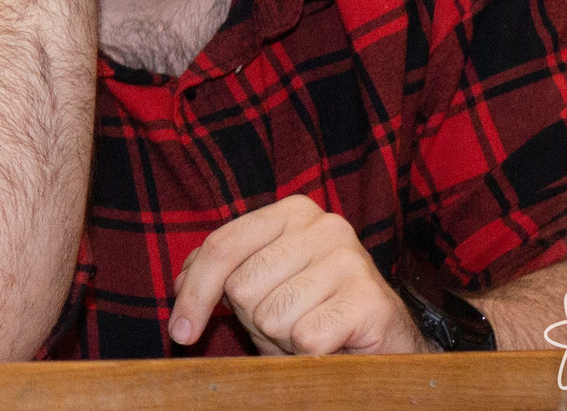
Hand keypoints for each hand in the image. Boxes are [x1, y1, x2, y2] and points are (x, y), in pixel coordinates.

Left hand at [170, 196, 425, 353]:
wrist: (387, 341)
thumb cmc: (316, 310)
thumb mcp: (263, 285)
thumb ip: (221, 273)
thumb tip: (178, 284)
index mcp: (290, 212)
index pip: (222, 247)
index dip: (194, 292)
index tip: (179, 333)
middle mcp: (323, 225)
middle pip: (243, 286)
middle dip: (255, 320)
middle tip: (290, 322)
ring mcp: (350, 259)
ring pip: (273, 316)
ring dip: (285, 339)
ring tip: (313, 330)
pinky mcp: (370, 299)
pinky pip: (306, 339)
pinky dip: (310, 354)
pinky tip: (333, 344)